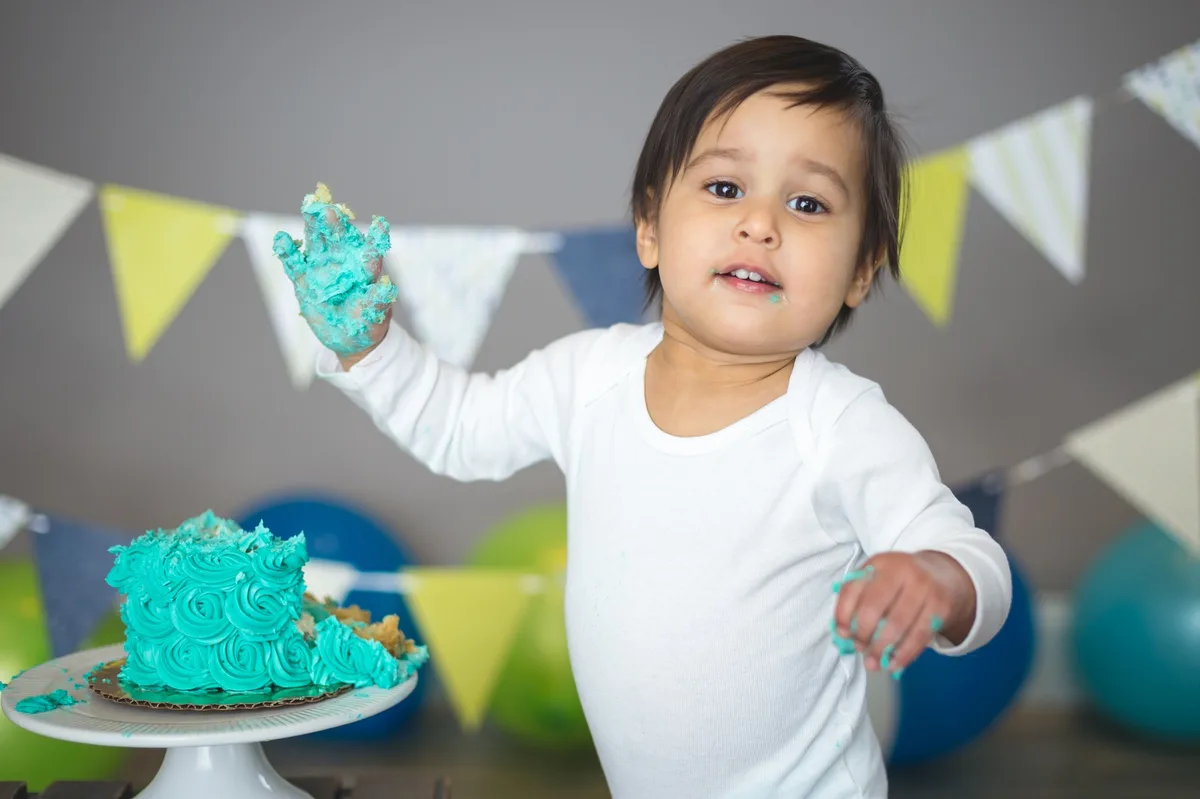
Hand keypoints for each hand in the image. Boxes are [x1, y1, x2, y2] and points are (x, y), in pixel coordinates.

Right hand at [273, 183, 396, 367]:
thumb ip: (378, 299)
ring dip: (312, 226)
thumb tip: (388, 288)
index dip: (375, 236)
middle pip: (339, 238)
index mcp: (364, 267)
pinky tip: (281, 239)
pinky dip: (287, 251)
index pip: (370, 249)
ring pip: (316, 242)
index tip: (380, 225)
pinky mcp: (303, 279)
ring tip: (309, 209)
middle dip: (335, 224)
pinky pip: (293, 263)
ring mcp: (321, 267)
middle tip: (331, 211)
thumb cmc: (366, 321)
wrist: (347, 337)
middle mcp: (343, 261)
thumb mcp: (374, 313)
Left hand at [830, 551, 975, 678]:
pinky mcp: (940, 607)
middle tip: (859, 648)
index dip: (843, 614)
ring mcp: (924, 588)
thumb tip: (842, 633)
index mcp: (880, 562)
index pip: (852, 589)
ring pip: (896, 625)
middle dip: (862, 634)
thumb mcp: (877, 578)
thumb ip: (856, 599)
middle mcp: (902, 571)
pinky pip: (918, 636)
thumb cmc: (900, 582)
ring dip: (880, 649)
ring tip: (872, 664)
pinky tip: (893, 665)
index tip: (841, 634)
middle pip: (873, 607)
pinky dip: (903, 655)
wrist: (943, 576)